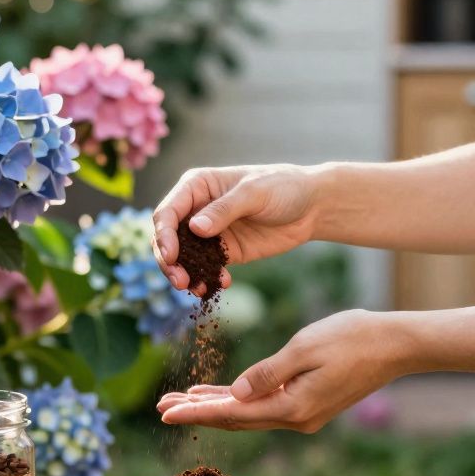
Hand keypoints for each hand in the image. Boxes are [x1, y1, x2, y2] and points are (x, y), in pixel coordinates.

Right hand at [152, 164, 319, 292]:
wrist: (311, 207)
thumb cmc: (282, 187)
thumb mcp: (254, 193)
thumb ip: (224, 209)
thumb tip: (195, 228)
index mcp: (196, 187)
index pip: (168, 212)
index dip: (163, 235)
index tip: (171, 256)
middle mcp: (196, 210)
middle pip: (168, 239)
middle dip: (169, 262)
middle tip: (180, 282)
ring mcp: (209, 233)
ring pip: (183, 258)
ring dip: (185, 275)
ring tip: (196, 289)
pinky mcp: (224, 252)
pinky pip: (207, 269)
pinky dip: (208, 279)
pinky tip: (222, 283)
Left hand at [156, 310, 412, 431]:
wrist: (396, 345)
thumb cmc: (352, 338)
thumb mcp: (304, 348)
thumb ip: (267, 373)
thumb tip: (235, 393)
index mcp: (291, 408)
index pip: (231, 414)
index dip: (195, 412)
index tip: (165, 412)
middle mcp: (295, 419)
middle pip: (234, 419)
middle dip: (197, 412)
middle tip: (161, 407)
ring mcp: (303, 414)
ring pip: (247, 413)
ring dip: (215, 406)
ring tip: (181, 400)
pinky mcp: (308, 403)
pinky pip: (263, 405)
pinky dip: (239, 399)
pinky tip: (220, 393)